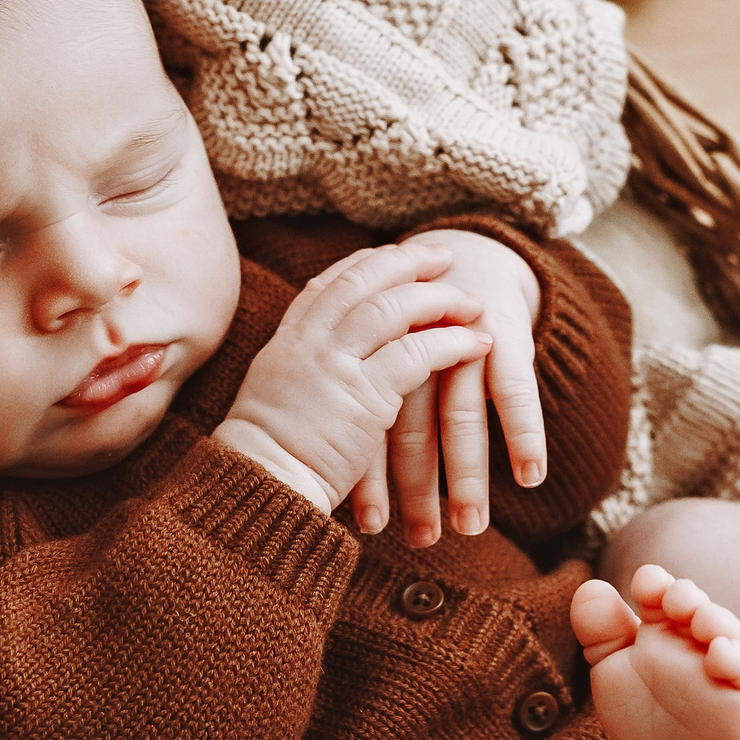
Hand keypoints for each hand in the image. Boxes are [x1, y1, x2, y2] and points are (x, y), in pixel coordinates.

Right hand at [213, 244, 492, 513]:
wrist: (261, 484)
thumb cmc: (269, 457)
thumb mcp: (276, 396)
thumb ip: (302, 371)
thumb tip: (323, 367)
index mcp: (286, 341)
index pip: (328, 283)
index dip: (365, 265)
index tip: (392, 256)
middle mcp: (309, 342)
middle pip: (363, 280)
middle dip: (408, 263)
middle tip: (444, 256)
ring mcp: (335, 365)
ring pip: (394, 308)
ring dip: (439, 299)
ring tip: (472, 303)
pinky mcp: (366, 396)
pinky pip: (418, 353)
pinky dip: (453, 343)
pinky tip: (478, 344)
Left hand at [348, 228, 543, 544]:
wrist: (467, 254)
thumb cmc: (415, 331)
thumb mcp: (381, 360)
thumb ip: (365, 412)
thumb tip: (333, 487)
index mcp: (371, 357)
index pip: (363, 426)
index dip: (365, 477)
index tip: (365, 527)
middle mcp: (410, 349)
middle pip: (409, 428)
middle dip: (415, 490)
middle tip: (421, 542)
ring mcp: (458, 342)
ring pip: (460, 417)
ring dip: (467, 477)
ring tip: (471, 529)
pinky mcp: (504, 336)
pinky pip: (515, 392)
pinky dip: (524, 434)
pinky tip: (530, 477)